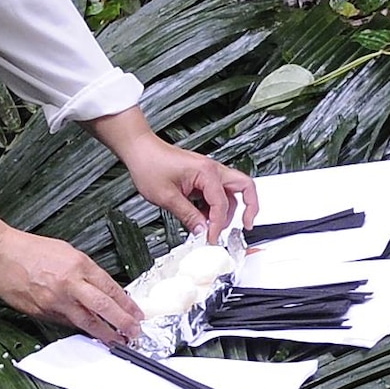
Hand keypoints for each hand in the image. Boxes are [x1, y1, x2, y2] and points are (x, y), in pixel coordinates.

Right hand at [0, 202, 141, 342]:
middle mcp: (70, 284)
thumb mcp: (66, 252)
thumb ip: (85, 271)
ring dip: (104, 333)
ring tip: (117, 341)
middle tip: (135, 332)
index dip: (127, 303)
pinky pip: (66, 323)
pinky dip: (79, 328)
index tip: (137, 313)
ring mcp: (56, 301)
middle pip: (104, 307)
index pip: (111, 288)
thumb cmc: (30, 250)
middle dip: (123, 322)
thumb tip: (102, 289)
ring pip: (86, 322)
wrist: (0, 254)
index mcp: (79, 265)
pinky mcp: (42, 312)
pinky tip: (88, 332)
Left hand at [86, 107, 257, 234]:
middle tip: (247, 225)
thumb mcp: (167, 197)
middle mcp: (213, 170)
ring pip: (232, 193)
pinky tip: (203, 216)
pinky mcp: (202, 177)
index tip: (211, 238)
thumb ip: (189, 216)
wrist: (140, 150)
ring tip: (212, 225)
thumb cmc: (150, 164)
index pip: (222, 204)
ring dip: (226, 210)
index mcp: (207, 172)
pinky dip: (215, 207)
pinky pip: (218, 193)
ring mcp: (209, 173)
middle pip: (245, 188)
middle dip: (249, 208)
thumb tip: (202, 231)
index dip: (218, 225)